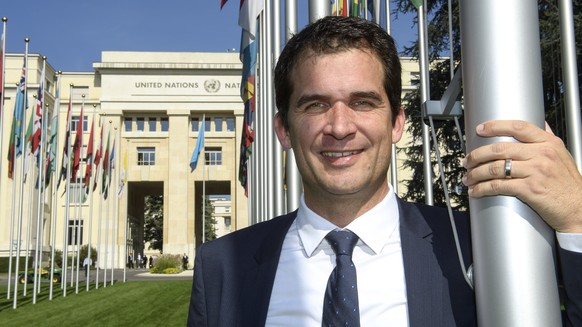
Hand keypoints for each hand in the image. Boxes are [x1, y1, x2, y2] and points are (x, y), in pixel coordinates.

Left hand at [462, 120, 581, 232]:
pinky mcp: (530, 190)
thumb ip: (549, 139)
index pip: (518, 127)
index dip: (495, 126)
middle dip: (477, 155)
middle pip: (500, 149)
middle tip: (467, 161)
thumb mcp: (563, 156)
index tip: (479, 129)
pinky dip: (483, 188)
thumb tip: (540, 123)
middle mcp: (542, 154)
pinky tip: (476, 191)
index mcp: (549, 143)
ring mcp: (536, 172)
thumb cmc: (569, 185)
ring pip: (496, 168)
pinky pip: (499, 186)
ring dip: (476, 173)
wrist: (579, 209)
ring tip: (468, 177)